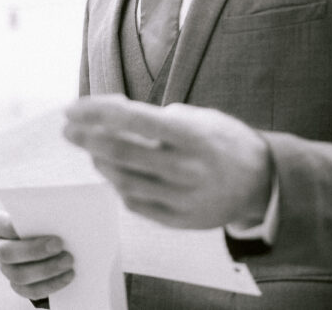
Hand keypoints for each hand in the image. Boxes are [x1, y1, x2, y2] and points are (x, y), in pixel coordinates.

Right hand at [0, 213, 73, 299]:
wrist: (51, 243)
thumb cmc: (47, 222)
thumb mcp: (44, 213)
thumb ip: (45, 212)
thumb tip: (60, 210)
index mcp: (1, 226)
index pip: (0, 225)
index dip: (14, 226)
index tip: (35, 221)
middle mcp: (0, 248)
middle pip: (8, 254)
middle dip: (34, 250)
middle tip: (59, 244)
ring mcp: (8, 269)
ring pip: (19, 276)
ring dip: (46, 270)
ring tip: (68, 261)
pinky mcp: (20, 286)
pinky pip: (31, 291)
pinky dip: (51, 285)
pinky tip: (67, 276)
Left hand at [63, 94, 271, 229]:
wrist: (263, 182)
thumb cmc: (222, 140)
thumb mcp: (196, 116)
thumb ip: (153, 117)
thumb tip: (107, 114)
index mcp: (192, 135)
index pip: (131, 119)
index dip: (95, 112)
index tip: (71, 109)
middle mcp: (187, 168)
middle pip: (121, 153)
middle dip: (87, 140)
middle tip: (68, 131)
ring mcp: (184, 199)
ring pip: (124, 181)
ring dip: (100, 164)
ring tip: (92, 152)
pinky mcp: (181, 221)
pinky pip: (137, 204)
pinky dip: (119, 187)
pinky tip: (115, 174)